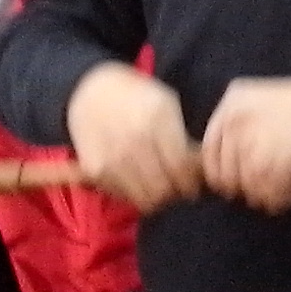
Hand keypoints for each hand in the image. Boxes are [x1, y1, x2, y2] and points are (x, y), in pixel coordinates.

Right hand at [65, 64, 200, 211]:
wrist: (91, 90)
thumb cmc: (137, 97)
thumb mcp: (167, 104)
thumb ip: (183, 137)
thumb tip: (199, 173)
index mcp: (157, 120)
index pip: (181, 169)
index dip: (191, 184)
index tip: (192, 186)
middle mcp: (134, 141)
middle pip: (164, 190)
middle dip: (175, 194)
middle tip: (176, 189)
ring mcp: (113, 157)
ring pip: (145, 200)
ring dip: (155, 199)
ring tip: (158, 187)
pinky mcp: (95, 170)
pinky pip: (123, 197)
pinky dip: (133, 194)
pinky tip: (136, 181)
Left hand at [200, 76, 290, 215]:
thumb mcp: (260, 100)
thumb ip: (239, 124)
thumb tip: (225, 166)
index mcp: (232, 104)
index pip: (209, 148)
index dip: (217, 172)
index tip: (226, 185)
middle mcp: (239, 121)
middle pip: (228, 172)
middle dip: (243, 188)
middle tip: (258, 192)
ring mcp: (258, 141)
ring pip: (249, 186)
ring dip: (264, 195)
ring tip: (278, 193)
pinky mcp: (279, 159)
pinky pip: (272, 192)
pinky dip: (282, 197)